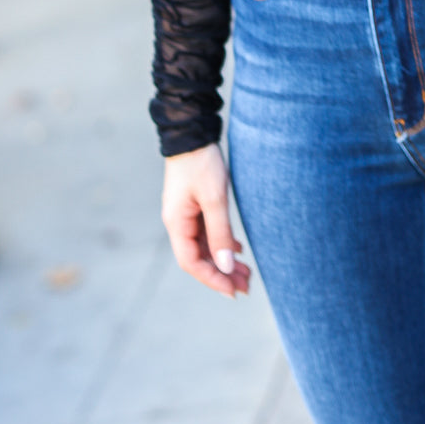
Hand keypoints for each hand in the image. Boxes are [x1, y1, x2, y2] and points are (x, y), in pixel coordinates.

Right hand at [161, 142, 250, 296]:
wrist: (193, 132)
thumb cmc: (202, 162)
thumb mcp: (214, 198)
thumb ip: (220, 232)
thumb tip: (224, 266)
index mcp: (177, 223)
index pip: (191, 263)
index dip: (212, 279)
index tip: (233, 291)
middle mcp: (178, 222)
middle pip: (199, 258)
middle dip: (222, 274)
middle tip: (247, 286)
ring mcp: (186, 214)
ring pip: (205, 246)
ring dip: (223, 261)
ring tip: (247, 273)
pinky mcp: (195, 205)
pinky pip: (207, 232)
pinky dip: (222, 243)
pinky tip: (238, 251)